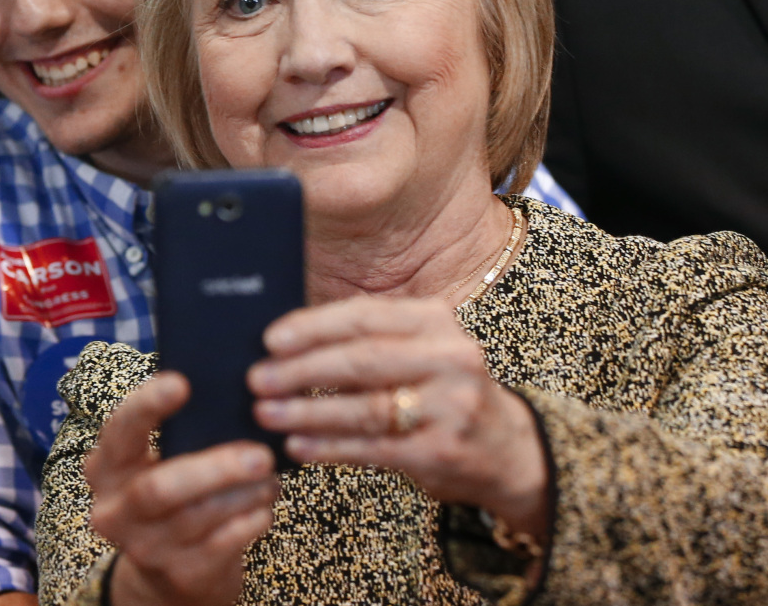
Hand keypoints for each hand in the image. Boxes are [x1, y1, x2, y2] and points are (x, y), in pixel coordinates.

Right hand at [85, 373, 279, 605]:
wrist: (170, 571)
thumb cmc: (177, 486)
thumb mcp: (165, 457)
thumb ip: (186, 426)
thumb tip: (237, 385)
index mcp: (108, 466)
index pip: (120, 430)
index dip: (147, 405)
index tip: (182, 383)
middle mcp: (116, 510)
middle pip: (160, 488)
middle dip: (215, 469)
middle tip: (261, 454)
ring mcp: (145, 548)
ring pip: (197, 517)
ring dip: (243, 494)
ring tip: (270, 474)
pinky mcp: (180, 576)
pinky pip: (221, 546)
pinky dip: (249, 521)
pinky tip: (265, 505)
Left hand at [249, 298, 548, 531]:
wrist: (508, 447)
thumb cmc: (444, 389)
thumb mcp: (420, 349)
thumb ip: (370, 340)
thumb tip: (289, 342)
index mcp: (436, 321)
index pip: (366, 316)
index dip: (314, 326)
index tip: (271, 338)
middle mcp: (449, 357)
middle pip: (362, 359)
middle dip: (302, 369)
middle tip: (259, 378)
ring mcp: (449, 406)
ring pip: (364, 407)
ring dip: (307, 412)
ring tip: (267, 414)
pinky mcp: (441, 451)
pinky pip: (372, 448)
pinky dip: (329, 447)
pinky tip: (297, 446)